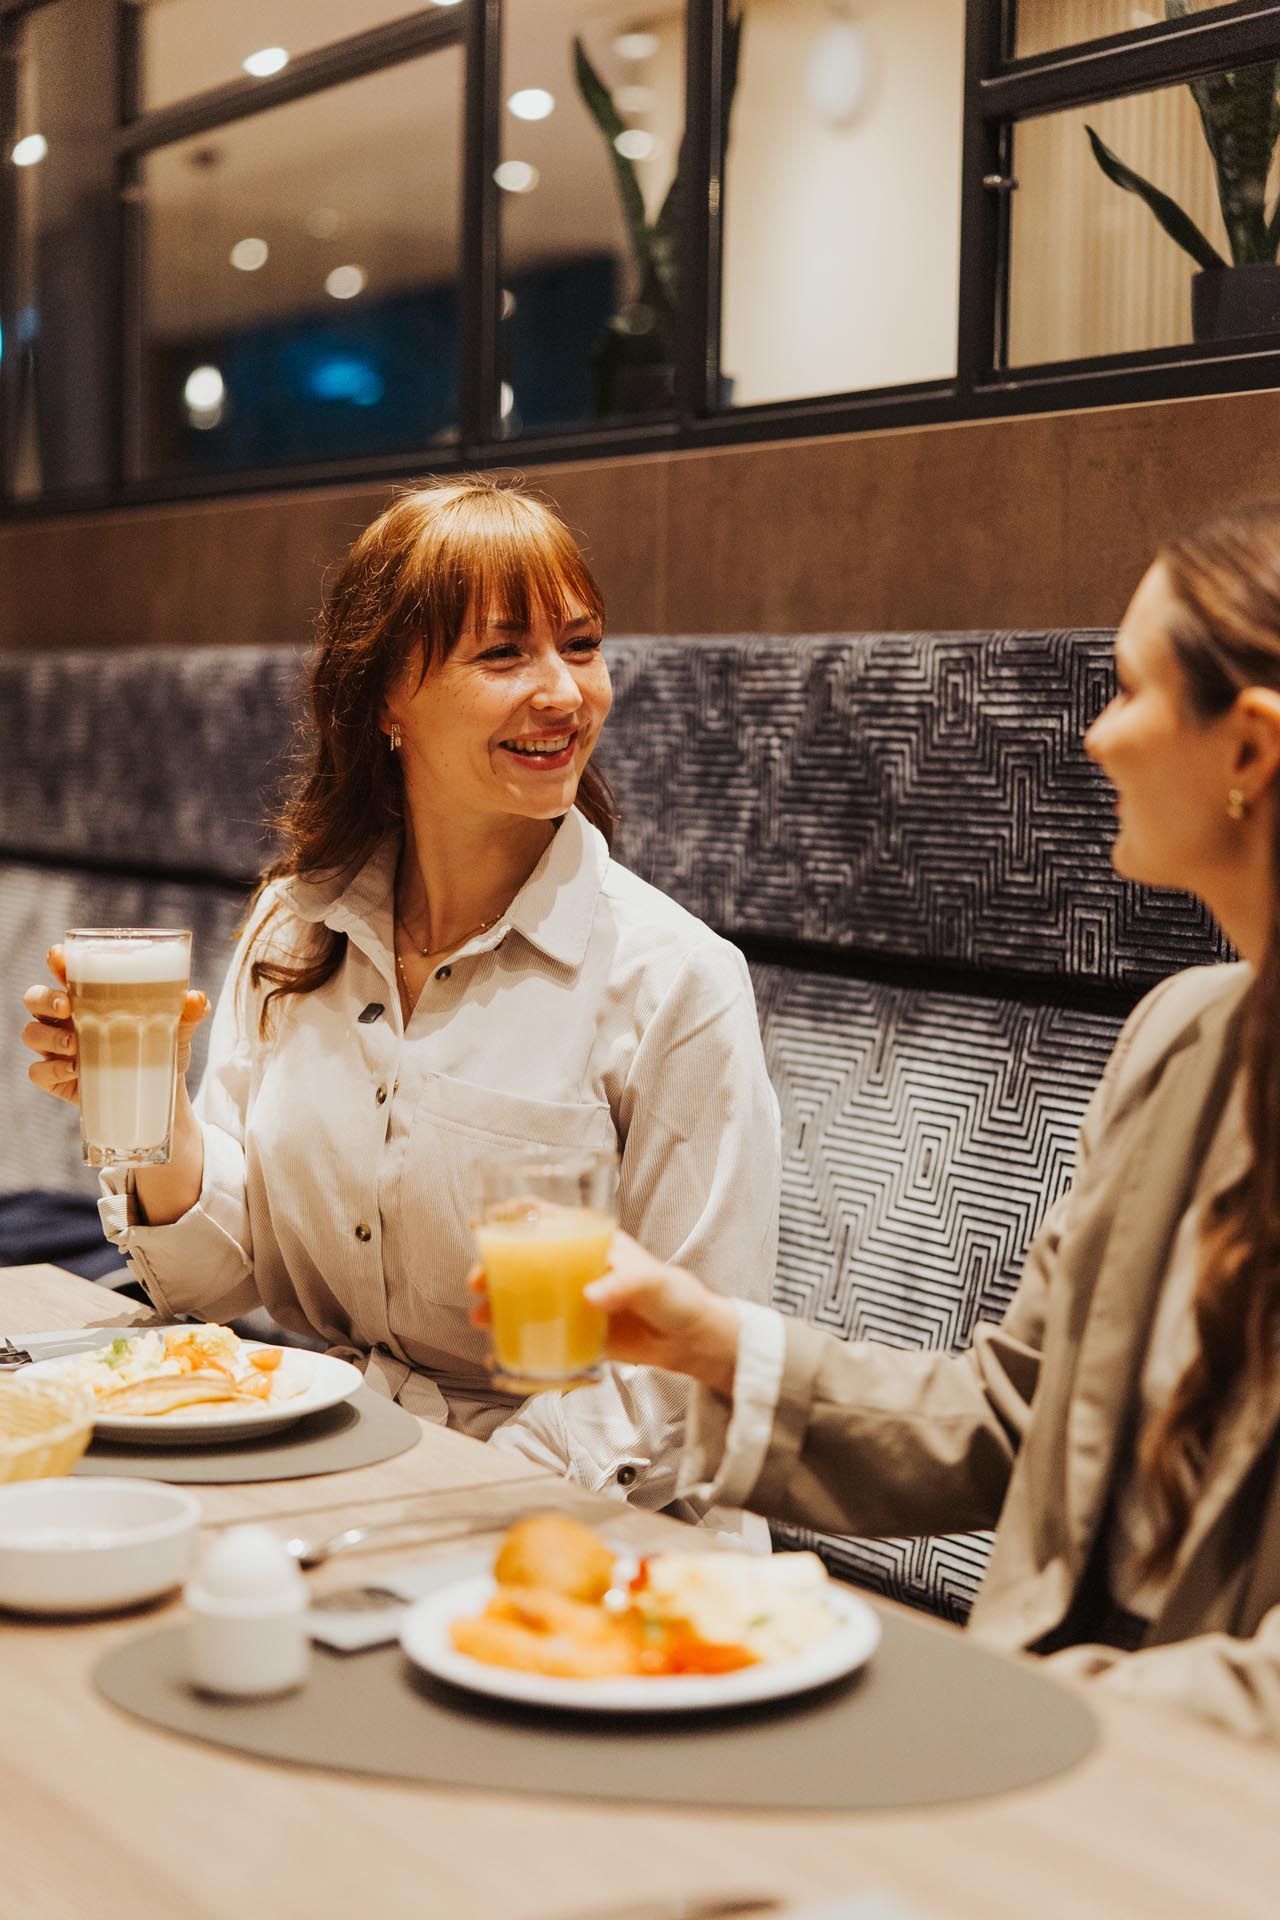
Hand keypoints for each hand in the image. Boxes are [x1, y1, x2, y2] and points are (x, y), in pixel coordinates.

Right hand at [21, 944, 210, 1106]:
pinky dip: (52, 1071)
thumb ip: (187, 1011)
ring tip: (75, 1045)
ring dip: (48, 1038)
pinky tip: (75, 1071)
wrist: (160, 1092)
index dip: (56, 960)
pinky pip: (37, 1072)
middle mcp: (64, 1019)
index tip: (59, 956)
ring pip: (31, 1034)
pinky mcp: (56, 1078)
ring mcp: (56, 1049)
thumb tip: (197, 998)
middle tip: (67, 1007)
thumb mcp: (177, 1028)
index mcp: (88, 996)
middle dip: (44, 999)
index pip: (63, 970)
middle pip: (34, 998)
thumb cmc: (160, 1046)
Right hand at [467, 1227, 740, 1394]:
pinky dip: (515, 1339)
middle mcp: (575, 1266)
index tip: (482, 1224)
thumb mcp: (655, 1284)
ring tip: (480, 1317)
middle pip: (524, 1258)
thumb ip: (627, 1286)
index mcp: (592, 1241)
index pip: (546, 1218)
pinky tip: (499, 1351)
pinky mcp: (574, 1330)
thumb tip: (589, 1296)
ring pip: (524, 1294)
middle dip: (493, 1267)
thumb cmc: (675, 1297)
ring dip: (497, 1302)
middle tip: (477, 1283)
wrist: (689, 1340)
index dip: (512, 1215)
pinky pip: (538, 1332)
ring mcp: (571, 1299)